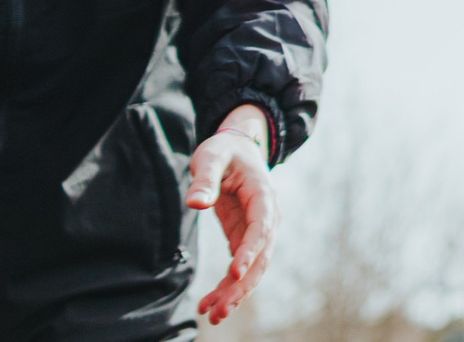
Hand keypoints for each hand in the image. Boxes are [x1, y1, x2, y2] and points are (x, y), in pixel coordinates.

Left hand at [188, 105, 277, 327]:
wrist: (237, 148)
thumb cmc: (224, 151)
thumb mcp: (211, 156)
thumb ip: (204, 179)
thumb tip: (196, 204)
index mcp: (263, 195)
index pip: (261, 227)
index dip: (250, 251)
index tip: (235, 273)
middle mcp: (268, 217)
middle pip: (261, 256)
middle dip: (242, 285)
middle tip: (220, 310)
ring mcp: (259, 230)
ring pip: (254, 268)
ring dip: (236, 293)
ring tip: (212, 315)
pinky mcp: (246, 238)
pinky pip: (241, 267)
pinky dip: (228, 287)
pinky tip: (208, 303)